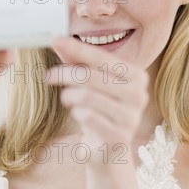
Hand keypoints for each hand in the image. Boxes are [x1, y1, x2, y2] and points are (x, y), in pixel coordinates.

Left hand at [46, 36, 149, 166]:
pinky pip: (87, 116)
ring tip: (66, 99)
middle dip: (65, 74)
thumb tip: (58, 41)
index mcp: (137, 76)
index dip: (77, 48)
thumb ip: (77, 61)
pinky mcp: (119, 137)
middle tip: (49, 76)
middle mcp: (139, 95)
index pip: (102, 57)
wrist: (109, 149)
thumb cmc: (99, 109)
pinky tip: (78, 114)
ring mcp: (131, 117)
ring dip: (69, 96)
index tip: (55, 40)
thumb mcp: (90, 82)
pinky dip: (76, 113)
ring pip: (86, 97)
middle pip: (91, 77)